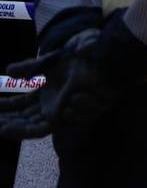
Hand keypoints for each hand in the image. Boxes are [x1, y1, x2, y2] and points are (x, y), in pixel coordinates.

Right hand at [1, 29, 119, 137]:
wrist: (97, 57)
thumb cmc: (78, 57)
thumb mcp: (48, 61)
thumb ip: (29, 68)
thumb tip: (8, 70)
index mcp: (47, 91)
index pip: (21, 103)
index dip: (7, 106)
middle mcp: (50, 103)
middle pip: (22, 117)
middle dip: (5, 120)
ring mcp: (56, 111)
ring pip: (28, 125)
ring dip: (11, 127)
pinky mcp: (61, 116)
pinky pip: (39, 129)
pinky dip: (23, 130)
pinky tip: (5, 129)